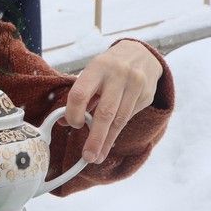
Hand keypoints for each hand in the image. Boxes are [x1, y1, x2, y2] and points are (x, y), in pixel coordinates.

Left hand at [64, 41, 162, 163]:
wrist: (141, 53)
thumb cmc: (108, 68)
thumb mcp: (92, 73)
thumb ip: (80, 95)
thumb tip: (63, 121)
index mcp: (97, 67)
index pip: (80, 94)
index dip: (74, 113)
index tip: (74, 125)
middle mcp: (118, 75)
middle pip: (105, 112)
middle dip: (95, 138)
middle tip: (88, 157)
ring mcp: (136, 85)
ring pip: (120, 120)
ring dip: (107, 141)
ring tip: (97, 156)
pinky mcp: (147, 95)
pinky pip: (130, 118)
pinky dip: (117, 131)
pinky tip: (109, 141)